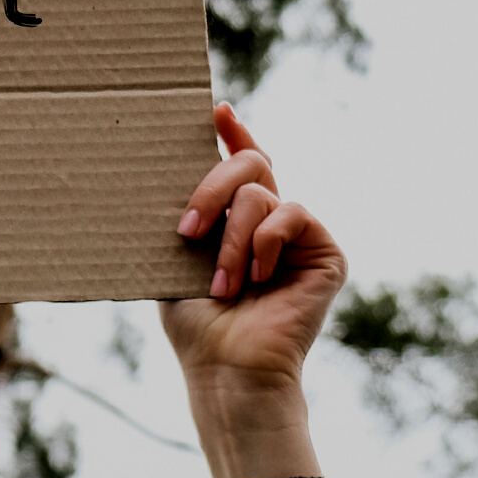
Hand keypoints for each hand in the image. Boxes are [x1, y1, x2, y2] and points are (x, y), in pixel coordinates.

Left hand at [159, 103, 346, 477]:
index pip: (243, 166)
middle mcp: (272, 223)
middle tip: (185, 229)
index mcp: (238, 222)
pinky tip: (258, 277)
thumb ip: (184, 217)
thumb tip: (150, 172)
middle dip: (211, 186)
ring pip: (260, 193)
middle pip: (250, 164)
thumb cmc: (196, 325)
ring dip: (231, 238)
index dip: (233, 133)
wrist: (228, 368)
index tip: (216, 109)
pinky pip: (293, 214)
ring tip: (223, 284)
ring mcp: (300, 238)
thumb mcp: (175, 259)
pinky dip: (265, 241)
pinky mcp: (326, 253)